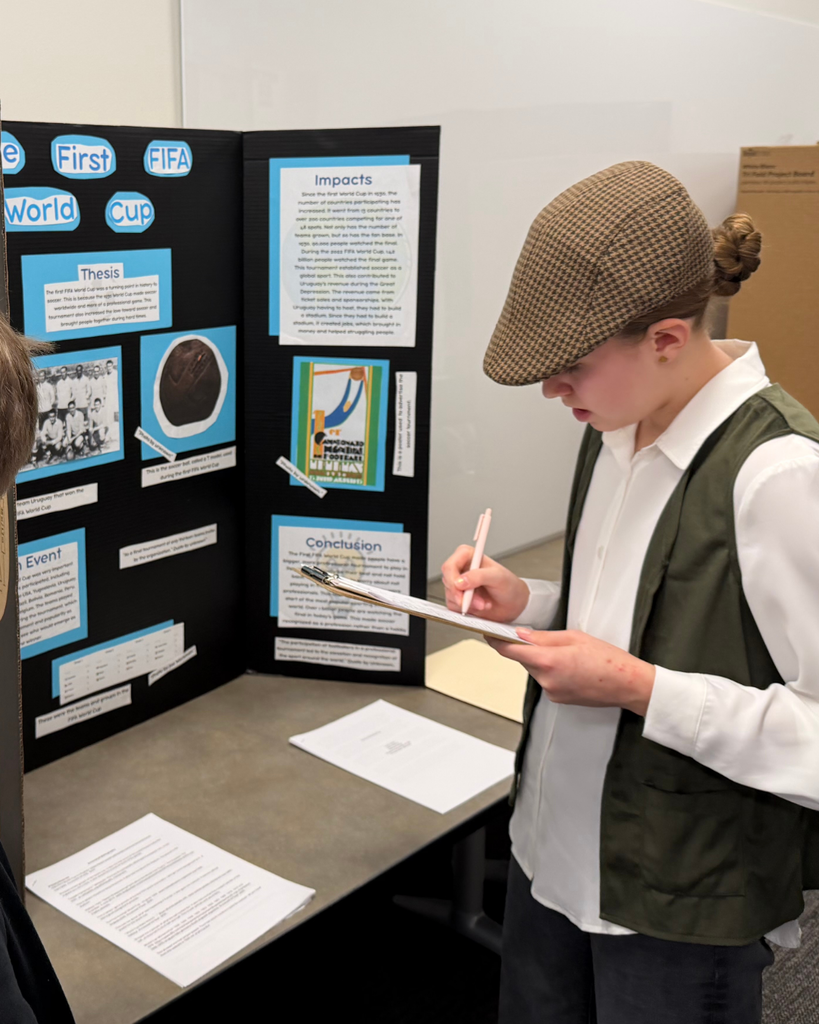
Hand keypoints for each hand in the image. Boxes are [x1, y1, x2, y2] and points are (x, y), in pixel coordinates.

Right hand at [441, 546, 529, 621]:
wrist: (514, 604)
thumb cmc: (509, 586)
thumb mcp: (497, 577)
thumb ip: (479, 576)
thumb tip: (460, 581)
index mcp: (467, 556)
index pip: (449, 565)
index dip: (453, 579)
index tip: (462, 589)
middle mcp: (460, 569)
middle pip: (447, 581)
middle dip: (462, 595)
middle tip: (477, 601)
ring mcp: (458, 585)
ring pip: (450, 595)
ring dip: (468, 603)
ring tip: (484, 603)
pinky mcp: (458, 599)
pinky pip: (453, 606)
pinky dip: (467, 609)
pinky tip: (480, 606)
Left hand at [486, 628, 655, 715]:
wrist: (628, 684)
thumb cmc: (608, 659)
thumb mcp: (575, 637)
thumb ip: (544, 637)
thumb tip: (522, 635)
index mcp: (549, 661)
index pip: (510, 651)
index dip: (496, 641)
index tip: (489, 634)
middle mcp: (546, 680)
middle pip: (524, 660)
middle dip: (529, 649)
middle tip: (547, 640)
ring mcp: (552, 692)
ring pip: (536, 670)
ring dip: (542, 660)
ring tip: (569, 655)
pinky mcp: (558, 699)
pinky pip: (546, 680)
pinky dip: (551, 671)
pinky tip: (572, 667)